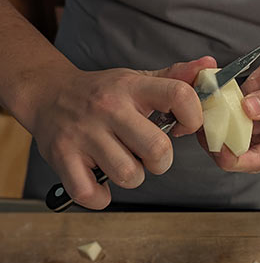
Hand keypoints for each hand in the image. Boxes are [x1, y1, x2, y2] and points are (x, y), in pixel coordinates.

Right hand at [32, 56, 215, 208]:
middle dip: (161, 161)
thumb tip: (209, 66)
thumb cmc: (101, 92)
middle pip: (158, 149)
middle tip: (149, 154)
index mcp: (132, 88)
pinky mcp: (63, 158)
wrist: (47, 94)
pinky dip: (100, 196)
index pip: (180, 95)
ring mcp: (84, 134)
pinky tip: (99, 180)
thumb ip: (175, 77)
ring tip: (121, 162)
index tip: (182, 127)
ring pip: (130, 175)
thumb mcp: (137, 79)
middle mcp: (108, 108)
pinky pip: (92, 194)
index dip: (193, 117)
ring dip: (132, 176)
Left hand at [200, 55, 259, 172]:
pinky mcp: (246, 125)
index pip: (252, 163)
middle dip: (216, 138)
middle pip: (233, 156)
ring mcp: (256, 138)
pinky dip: (215, 114)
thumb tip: (248, 108)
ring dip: (211, 126)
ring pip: (225, 140)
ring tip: (202, 107)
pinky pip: (225, 124)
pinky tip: (207, 102)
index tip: (213, 134)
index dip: (228, 154)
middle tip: (201, 118)